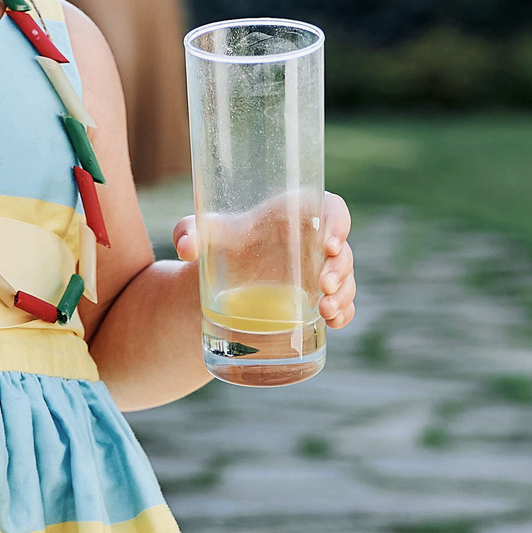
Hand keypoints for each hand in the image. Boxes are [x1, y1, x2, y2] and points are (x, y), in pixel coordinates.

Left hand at [172, 190, 359, 328]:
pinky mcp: (318, 297)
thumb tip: (185, 248)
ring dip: (344, 294)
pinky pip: (343, 303)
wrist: (224, 278)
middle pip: (341, 250)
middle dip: (340, 268)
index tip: (329, 244)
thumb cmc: (221, 243)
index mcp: (295, 214)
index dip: (338, 223)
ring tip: (325, 311)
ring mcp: (319, 271)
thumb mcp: (203, 233)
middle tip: (324, 285)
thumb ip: (189, 231)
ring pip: (346, 279)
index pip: (330, 209)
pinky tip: (333, 323)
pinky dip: (344, 313)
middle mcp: (313, 241)